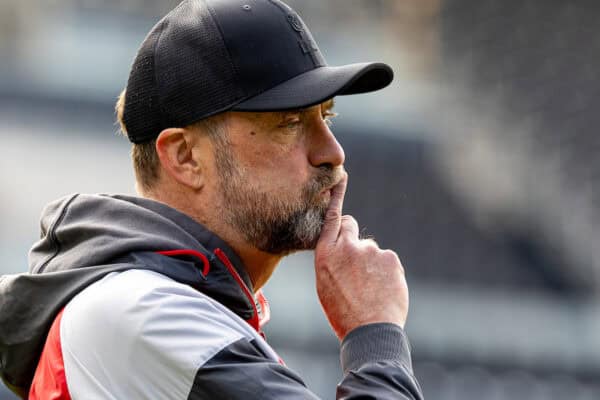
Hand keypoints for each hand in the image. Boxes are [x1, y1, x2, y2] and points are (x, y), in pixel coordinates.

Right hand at [314, 173, 408, 340]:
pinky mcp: (390, 258)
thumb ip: (332, 259)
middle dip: (353, 238)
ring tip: (370, 290)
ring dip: (372, 264)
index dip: (337, 196)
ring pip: (372, 250)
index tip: (343, 176)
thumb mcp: (325, 284)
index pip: (331, 217)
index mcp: (325, 254)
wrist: (370, 332)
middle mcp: (346, 246)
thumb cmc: (343, 313)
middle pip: (351, 226)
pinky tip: (383, 290)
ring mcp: (370, 251)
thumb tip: (343, 249)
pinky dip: (387, 272)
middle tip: (357, 265)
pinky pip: (388, 260)